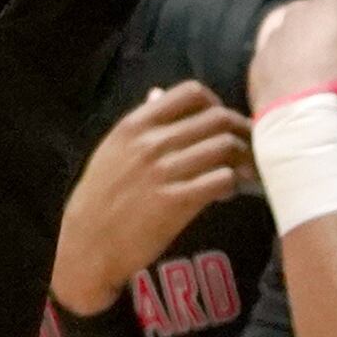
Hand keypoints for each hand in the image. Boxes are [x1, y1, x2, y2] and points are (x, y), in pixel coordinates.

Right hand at [48, 82, 254, 311]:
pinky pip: (222, 180)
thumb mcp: (113, 149)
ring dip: (243, 159)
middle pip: (217, 118)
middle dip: (242, 130)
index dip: (216, 102)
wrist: (87, 244)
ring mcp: (164, 172)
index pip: (191, 92)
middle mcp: (152, 142)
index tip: (221, 120)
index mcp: (135, 125)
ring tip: (244, 172)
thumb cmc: (100, 196)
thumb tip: (159, 93)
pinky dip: (233, 184)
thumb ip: (140, 122)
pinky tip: (227, 193)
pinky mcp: (177, 202)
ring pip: (225, 147)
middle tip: (249, 146)